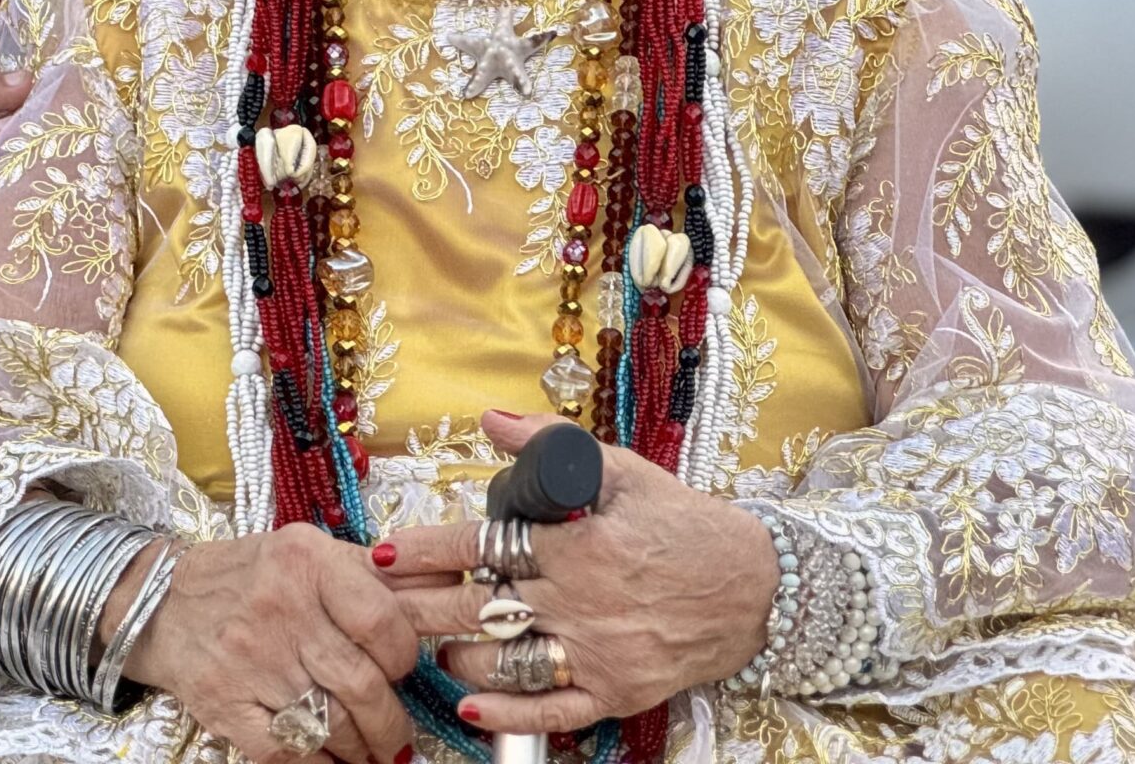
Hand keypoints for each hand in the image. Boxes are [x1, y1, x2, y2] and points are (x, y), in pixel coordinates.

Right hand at [120, 523, 417, 762]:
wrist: (158, 601)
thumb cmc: (246, 578)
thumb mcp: (305, 552)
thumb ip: (373, 571)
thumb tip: (452, 580)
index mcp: (305, 562)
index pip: (383, 622)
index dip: (405, 659)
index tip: (402, 672)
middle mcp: (278, 607)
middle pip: (362, 686)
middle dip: (390, 725)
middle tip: (397, 737)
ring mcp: (248, 659)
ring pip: (332, 725)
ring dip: (361, 750)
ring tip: (369, 752)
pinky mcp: (223, 703)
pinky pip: (289, 752)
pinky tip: (330, 760)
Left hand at [378, 412, 776, 735]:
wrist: (759, 588)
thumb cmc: (686, 525)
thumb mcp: (623, 470)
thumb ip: (550, 445)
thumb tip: (491, 419)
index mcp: (577, 545)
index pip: (479, 547)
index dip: (423, 551)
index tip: (381, 553)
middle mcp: (581, 604)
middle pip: (478, 610)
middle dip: (418, 607)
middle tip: (376, 603)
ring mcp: (598, 654)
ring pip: (505, 664)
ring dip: (454, 655)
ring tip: (423, 641)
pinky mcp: (616, 692)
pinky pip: (550, 711)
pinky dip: (505, 715)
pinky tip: (469, 705)